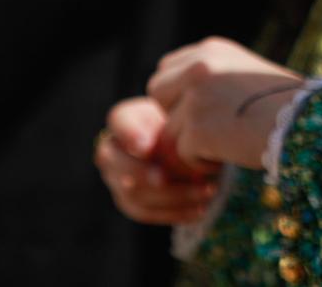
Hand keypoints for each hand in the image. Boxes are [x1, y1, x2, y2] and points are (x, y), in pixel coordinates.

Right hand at [95, 97, 220, 226]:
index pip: (120, 122)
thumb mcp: (189, 108)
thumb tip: (191, 124)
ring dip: (171, 196)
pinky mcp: (132, 201)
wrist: (193, 139)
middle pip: (118, 166)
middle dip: (142, 174)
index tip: (148, 145)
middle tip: (167, 177)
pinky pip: (148, 212)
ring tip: (206, 192)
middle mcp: (115, 149)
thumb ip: (185, 111)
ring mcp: (119, 178)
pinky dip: (175, 213)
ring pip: (134, 194)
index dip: (130, 135)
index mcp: (125, 119)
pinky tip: (201, 210)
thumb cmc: (192, 117)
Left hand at [145, 38, 303, 170]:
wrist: (308, 124)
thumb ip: (210, 80)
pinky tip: (231, 154)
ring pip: (168, 130)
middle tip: (208, 131)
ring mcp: (197, 96)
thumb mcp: (243, 76)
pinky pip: (181, 154)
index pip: (165, 72)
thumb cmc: (285, 105)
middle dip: (175, 117)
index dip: (178, 97)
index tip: (205, 112)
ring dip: (190, 145)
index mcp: (211, 50)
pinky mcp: (198, 128)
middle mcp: (200, 66)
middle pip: (157, 96)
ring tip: (227, 145)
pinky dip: (202, 163)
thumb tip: (173, 105)